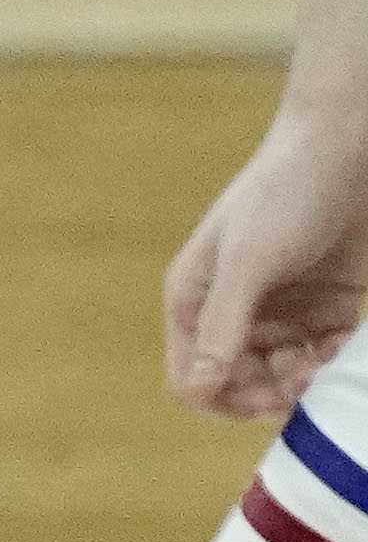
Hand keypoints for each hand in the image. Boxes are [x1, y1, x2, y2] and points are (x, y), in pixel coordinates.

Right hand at [169, 105, 367, 420]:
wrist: (348, 143)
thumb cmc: (285, 192)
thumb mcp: (248, 261)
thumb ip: (223, 325)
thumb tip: (199, 389)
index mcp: (196, 302)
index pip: (192, 378)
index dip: (224, 398)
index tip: (265, 395)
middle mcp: (235, 313)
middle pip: (239, 384)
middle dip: (269, 392)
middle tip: (302, 381)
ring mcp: (283, 310)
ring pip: (284, 376)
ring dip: (303, 381)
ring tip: (325, 362)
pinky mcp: (327, 304)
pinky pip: (325, 354)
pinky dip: (334, 361)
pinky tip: (344, 346)